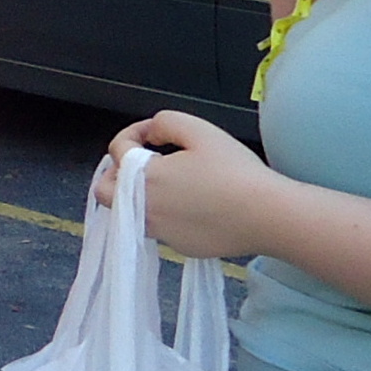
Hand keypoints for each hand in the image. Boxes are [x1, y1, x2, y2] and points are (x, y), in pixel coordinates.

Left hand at [94, 109, 285, 259]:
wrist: (265, 215)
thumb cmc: (234, 170)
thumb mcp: (199, 130)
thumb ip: (165, 122)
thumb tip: (151, 132)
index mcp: (143, 178)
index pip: (116, 150)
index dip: (132, 133)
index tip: (153, 132)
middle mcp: (143, 209)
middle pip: (105, 192)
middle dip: (116, 172)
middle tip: (143, 161)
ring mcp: (160, 233)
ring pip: (133, 211)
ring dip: (142, 193)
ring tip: (172, 180)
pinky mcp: (179, 247)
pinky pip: (160, 227)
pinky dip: (167, 212)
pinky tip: (195, 203)